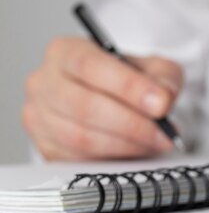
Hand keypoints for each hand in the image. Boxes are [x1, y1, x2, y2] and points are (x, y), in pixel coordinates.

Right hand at [22, 37, 182, 159]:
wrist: (114, 99)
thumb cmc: (127, 79)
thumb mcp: (153, 68)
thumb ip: (163, 77)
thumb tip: (163, 99)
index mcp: (65, 52)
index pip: (90, 66)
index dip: (128, 87)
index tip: (160, 104)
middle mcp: (44, 82)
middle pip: (84, 106)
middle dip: (132, 123)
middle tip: (164, 132)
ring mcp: (40, 117)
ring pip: (82, 138)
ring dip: (127, 145)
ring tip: (155, 142)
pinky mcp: (47, 148)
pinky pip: (79, 160)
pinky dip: (114, 159)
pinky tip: (137, 151)